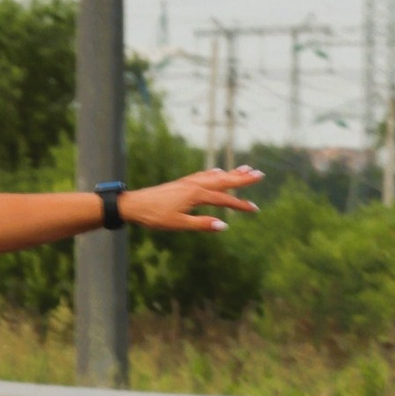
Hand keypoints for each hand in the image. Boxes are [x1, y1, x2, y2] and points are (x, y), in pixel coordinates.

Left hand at [128, 165, 262, 233]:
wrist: (134, 204)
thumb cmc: (155, 216)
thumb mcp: (179, 224)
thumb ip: (202, 224)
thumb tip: (224, 226)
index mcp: (196, 195)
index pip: (224, 200)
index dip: (240, 205)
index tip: (255, 209)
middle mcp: (194, 185)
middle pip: (223, 181)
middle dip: (242, 178)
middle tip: (260, 174)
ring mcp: (188, 182)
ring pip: (215, 176)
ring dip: (231, 173)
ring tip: (245, 169)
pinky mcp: (182, 183)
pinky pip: (203, 175)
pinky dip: (214, 173)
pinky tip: (218, 172)